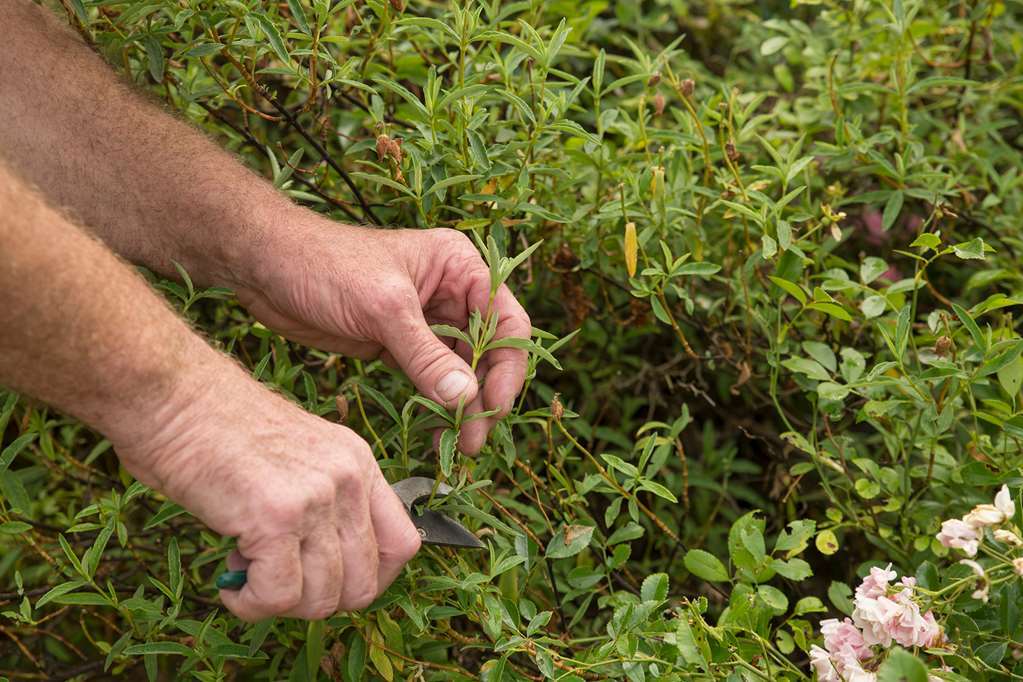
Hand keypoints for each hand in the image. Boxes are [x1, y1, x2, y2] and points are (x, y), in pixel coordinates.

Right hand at [115, 364, 421, 621]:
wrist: (171, 394)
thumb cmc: (216, 429)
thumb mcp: (296, 458)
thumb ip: (324, 505)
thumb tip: (327, 576)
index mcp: (358, 461)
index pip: (403, 545)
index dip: (370, 579)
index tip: (329, 584)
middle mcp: (347, 478)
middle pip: (365, 584)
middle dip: (318, 601)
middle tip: (275, 582)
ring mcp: (316, 496)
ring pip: (322, 599)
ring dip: (279, 604)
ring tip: (246, 573)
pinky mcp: (275, 516)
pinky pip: (278, 596)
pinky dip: (250, 604)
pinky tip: (229, 582)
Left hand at [237, 217, 530, 453]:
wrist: (265, 268)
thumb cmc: (325, 265)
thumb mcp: (383, 308)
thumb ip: (426, 355)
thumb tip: (467, 399)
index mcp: (460, 268)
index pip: (505, 321)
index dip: (508, 366)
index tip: (495, 406)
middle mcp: (452, 294)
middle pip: (488, 353)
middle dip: (484, 396)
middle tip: (474, 440)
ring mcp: (427, 323)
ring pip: (461, 373)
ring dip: (462, 409)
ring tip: (458, 446)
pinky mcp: (400, 347)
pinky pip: (431, 382)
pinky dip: (436, 407)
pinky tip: (435, 434)